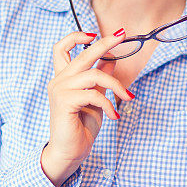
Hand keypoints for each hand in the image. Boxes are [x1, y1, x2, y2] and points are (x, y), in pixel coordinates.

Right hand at [41, 29, 133, 186]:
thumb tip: (111, 61)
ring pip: (94, 75)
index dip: (77, 37)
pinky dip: (108, 104)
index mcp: (63, 78)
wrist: (71, 152)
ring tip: (127, 98)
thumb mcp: (96, 98)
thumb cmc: (81, 127)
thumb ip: (100, 79)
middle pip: (82, 54)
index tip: (95, 34)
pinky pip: (94, 94)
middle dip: (104, 43)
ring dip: (116, 86)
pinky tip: (113, 116)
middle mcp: (59, 81)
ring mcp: (59, 90)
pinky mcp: (64, 101)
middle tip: (122, 36)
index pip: (61, 48)